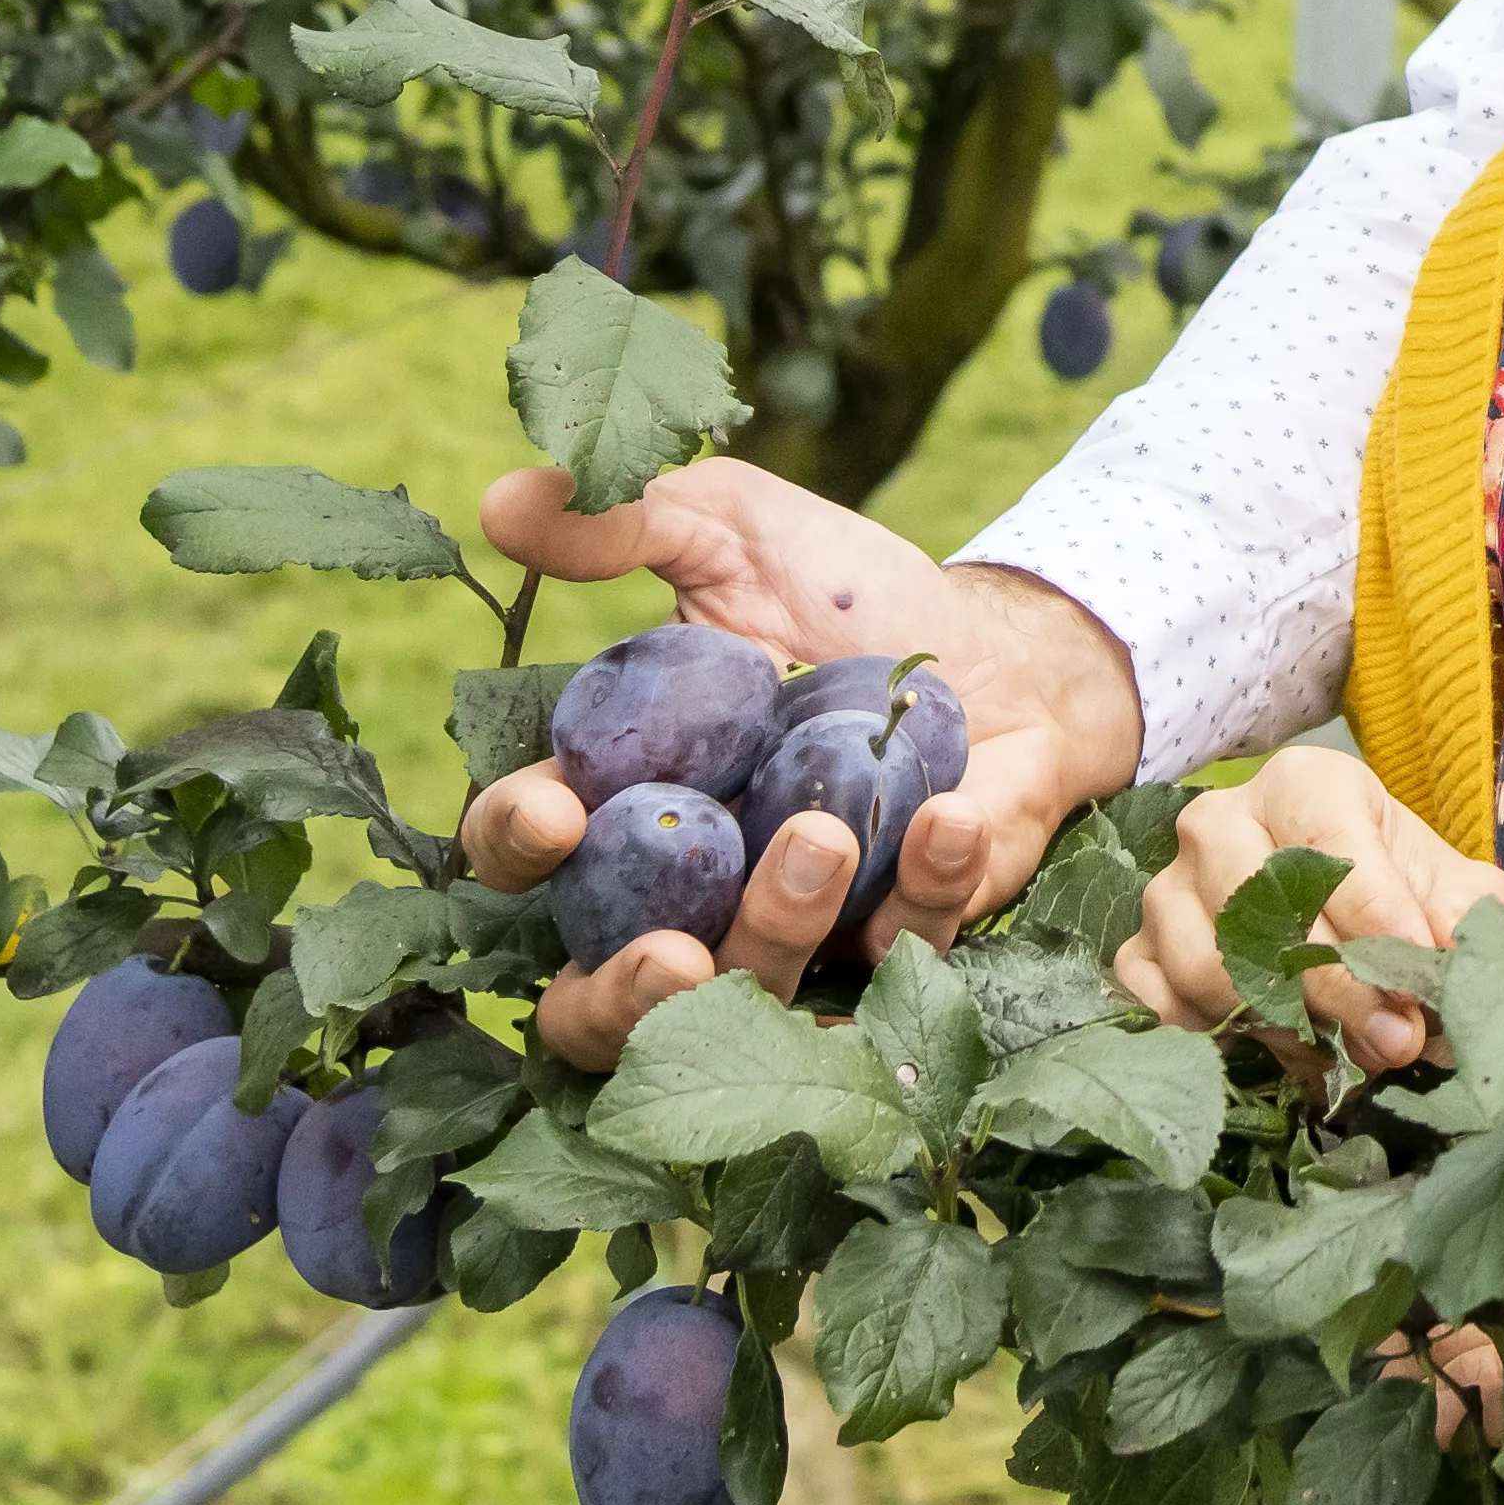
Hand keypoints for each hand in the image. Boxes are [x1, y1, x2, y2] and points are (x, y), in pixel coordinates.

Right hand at [449, 462, 1145, 1071]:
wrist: (1002, 642)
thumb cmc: (843, 594)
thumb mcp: (733, 529)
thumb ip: (625, 521)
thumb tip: (501, 499)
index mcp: (622, 799)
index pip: (524, 852)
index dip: (516, 843)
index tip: (554, 812)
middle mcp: (690, 890)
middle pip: (599, 1004)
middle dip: (619, 997)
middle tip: (665, 956)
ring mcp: (797, 929)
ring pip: (752, 991)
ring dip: (780, 923)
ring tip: (821, 832)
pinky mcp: (905, 935)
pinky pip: (901, 951)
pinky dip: (923, 889)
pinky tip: (947, 815)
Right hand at [1107, 743, 1503, 1074]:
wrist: (1349, 919)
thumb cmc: (1401, 894)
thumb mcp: (1456, 893)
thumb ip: (1469, 918)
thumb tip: (1449, 956)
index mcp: (1303, 785)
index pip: (1326, 845)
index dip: (1376, 913)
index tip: (1417, 964)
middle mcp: (1221, 821)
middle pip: (1256, 906)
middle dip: (1334, 983)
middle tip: (1396, 1035)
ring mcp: (1168, 888)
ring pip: (1204, 962)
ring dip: (1281, 1020)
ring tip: (1345, 1046)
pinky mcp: (1137, 950)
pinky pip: (1155, 999)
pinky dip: (1216, 1036)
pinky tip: (1276, 1043)